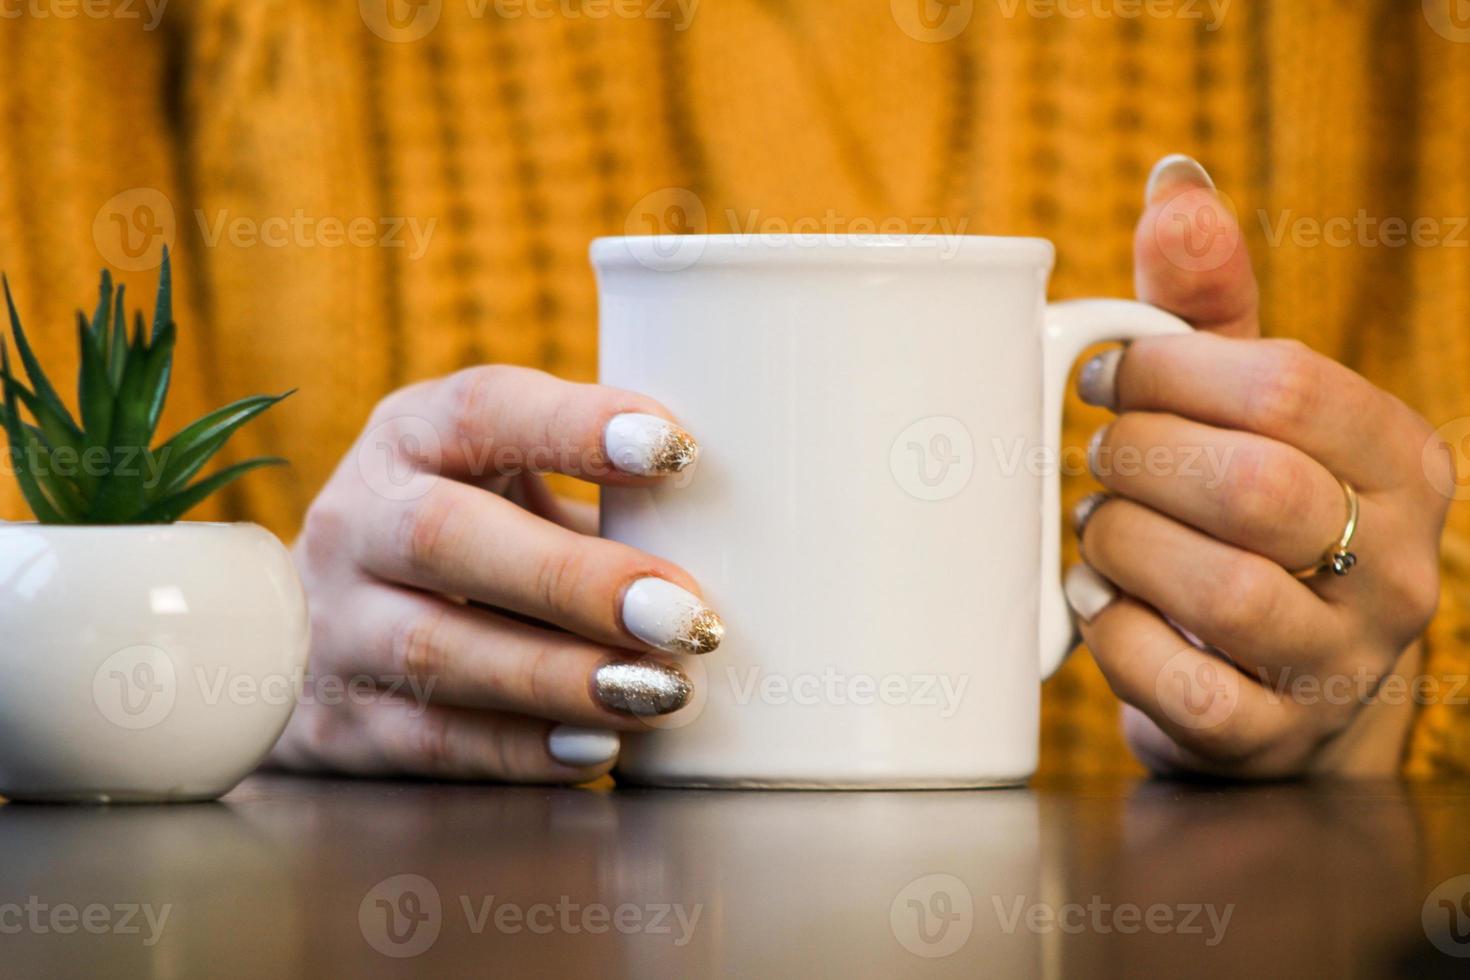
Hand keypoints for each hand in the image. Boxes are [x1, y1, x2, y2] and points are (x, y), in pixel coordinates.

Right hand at [267, 367, 722, 782]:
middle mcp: (359, 520)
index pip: (482, 409)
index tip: (677, 449)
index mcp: (412, 435)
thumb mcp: (502, 479)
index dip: (575, 427)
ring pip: (435, 648)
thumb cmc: (465, 532)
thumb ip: (592, 489)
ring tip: (662, 691)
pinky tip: (596, 750)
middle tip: (686, 615)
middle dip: (576, 580)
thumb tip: (746, 526)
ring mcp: (337, 622)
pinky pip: (429, 739)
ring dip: (559, 677)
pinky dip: (521, 749)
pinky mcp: (341, 720)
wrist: (316, 625)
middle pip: (446, 537)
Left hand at [1062, 155, 1449, 777]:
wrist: (1278, 682)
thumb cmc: (1251, 515)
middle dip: (1138, 457)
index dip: (1168, 372)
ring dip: (1118, 543)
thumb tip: (1174, 180)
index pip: (1289, 389)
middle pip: (1253, 485)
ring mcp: (1341, 663)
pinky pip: (1182, 685)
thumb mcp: (1244, 410)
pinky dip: (1114, 635)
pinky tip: (1098, 603)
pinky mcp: (1270, 737)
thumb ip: (1209, 306)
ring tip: (1094, 526)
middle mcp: (1398, 564)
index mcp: (1403, 461)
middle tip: (1094, 454)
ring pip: (1217, 589)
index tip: (1098, 375)